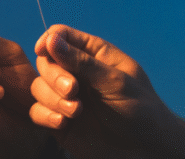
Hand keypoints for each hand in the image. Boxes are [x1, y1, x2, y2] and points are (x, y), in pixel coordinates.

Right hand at [29, 24, 172, 157]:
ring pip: (39, 86)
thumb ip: (82, 62)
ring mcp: (66, 96)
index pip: (61, 36)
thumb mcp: (115, 81)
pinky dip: (45, 115)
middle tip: (73, 90)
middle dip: (54, 76)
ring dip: (52, 98)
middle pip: (45, 61)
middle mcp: (76, 72)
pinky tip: (63, 123)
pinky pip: (37, 111)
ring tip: (75, 111)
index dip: (48, 41)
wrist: (147, 151)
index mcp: (94, 55)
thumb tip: (50, 40)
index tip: (43, 51)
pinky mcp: (59, 119)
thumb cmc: (141, 111)